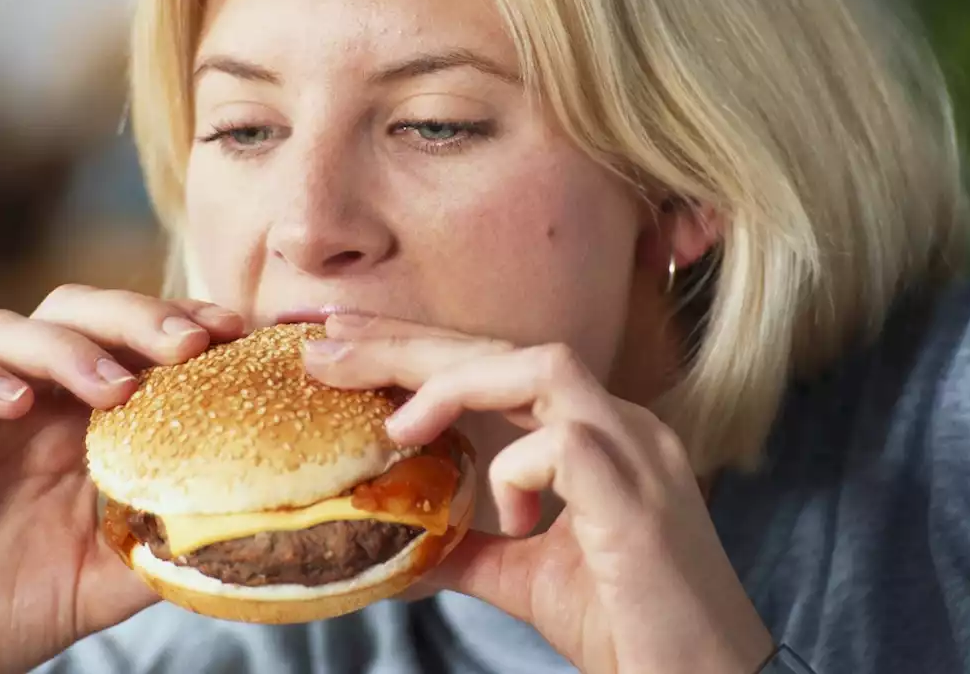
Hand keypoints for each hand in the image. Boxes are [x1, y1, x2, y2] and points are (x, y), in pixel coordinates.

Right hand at [0, 286, 244, 673]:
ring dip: (65, 346)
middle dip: (136, 316)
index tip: (234, 331)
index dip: (179, 322)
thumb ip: (162, 544)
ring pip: (4, 328)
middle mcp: (26, 399)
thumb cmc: (9, 612)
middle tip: (187, 344)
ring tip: (113, 387)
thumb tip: (242, 525)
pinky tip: (15, 403)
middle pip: (75, 312)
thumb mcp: (106, 579)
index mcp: (77, 419)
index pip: (130, 339)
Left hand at [302, 316, 773, 673]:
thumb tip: (388, 545)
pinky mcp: (639, 499)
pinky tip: (506, 515)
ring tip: (398, 424)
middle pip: (509, 349)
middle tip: (329, 344)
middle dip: (414, 342)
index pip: (500, 364)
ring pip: (544, 367)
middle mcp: (621, 426)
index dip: (422, 347)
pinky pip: (566, 445)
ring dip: (458, 383)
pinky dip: (518, 470)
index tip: (346, 343)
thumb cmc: (626, 626)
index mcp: (596, 434)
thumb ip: (462, 547)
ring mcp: (637, 453)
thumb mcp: (522, 576)